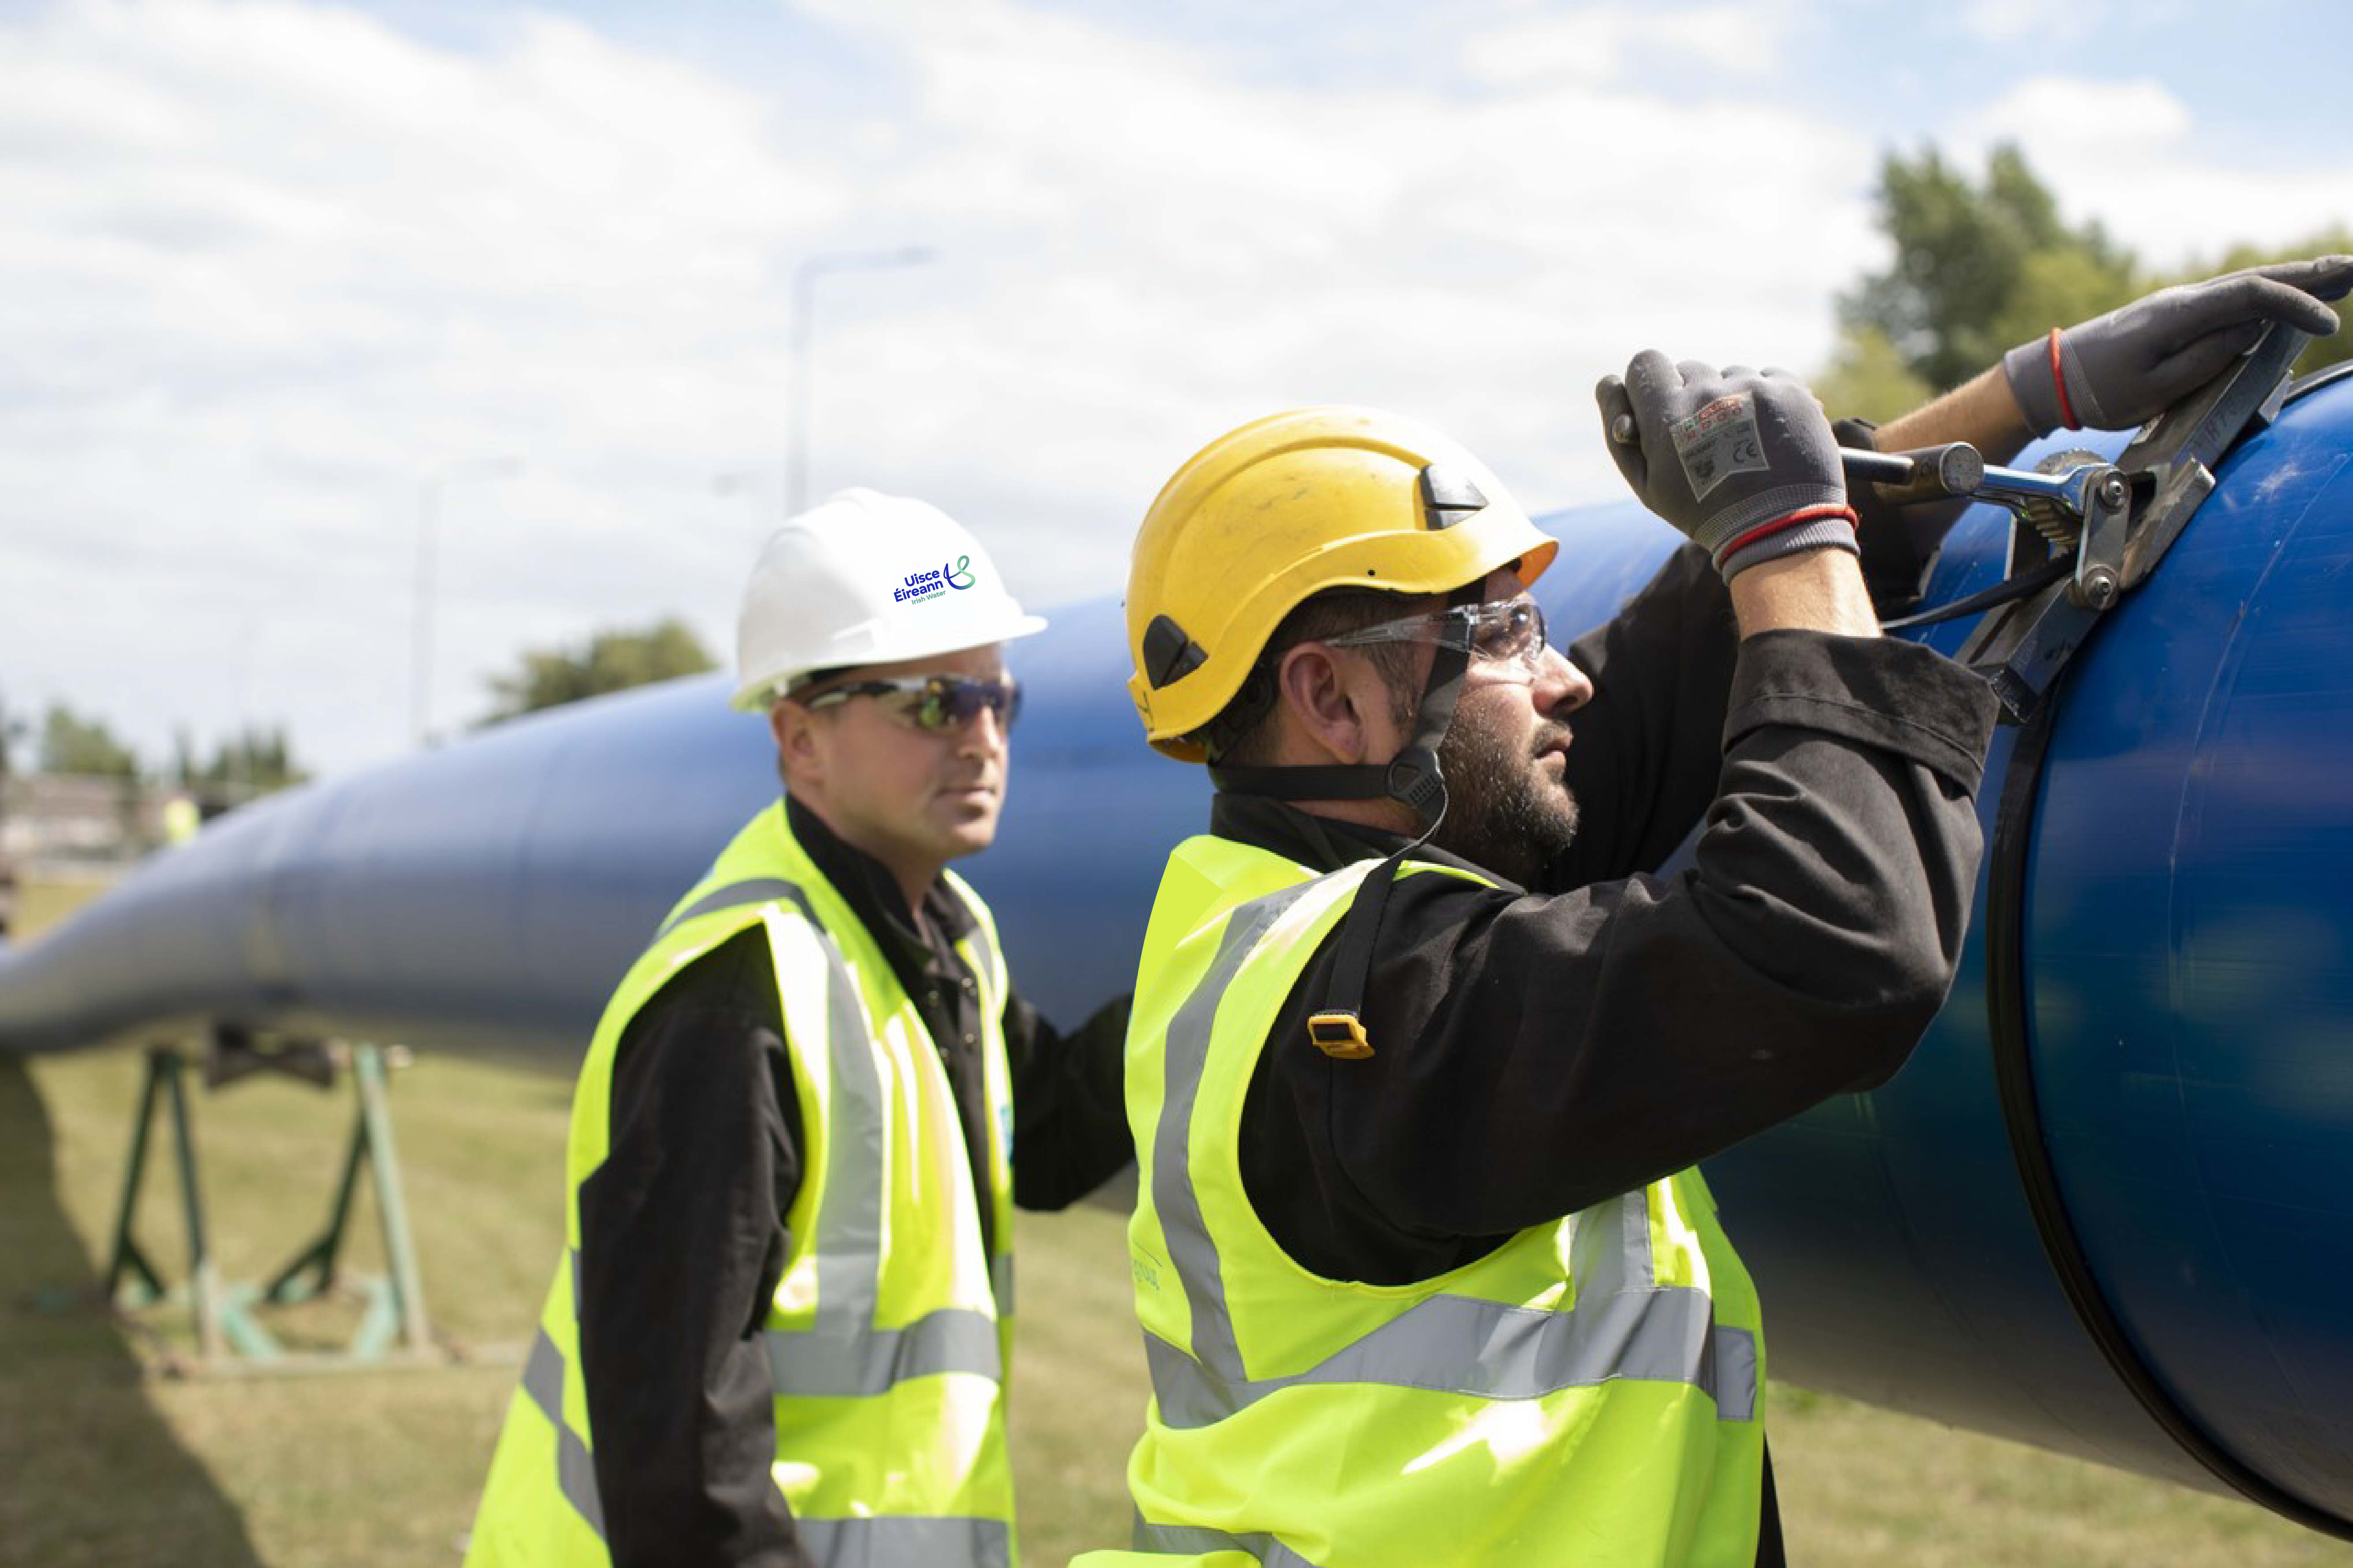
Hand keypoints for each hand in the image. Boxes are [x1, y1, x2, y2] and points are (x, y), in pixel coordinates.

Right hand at [1596, 355, 1857, 580]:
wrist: (1777, 529)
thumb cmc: (1702, 511)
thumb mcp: (1646, 483)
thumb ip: (1618, 431)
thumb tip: (1608, 382)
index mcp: (1665, 414)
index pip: (1645, 363)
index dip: (1649, 387)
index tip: (1660, 412)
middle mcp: (1707, 391)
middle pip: (1688, 369)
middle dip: (1690, 397)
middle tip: (1705, 439)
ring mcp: (1752, 387)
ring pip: (1729, 375)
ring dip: (1730, 399)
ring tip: (1741, 442)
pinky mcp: (1789, 389)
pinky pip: (1768, 377)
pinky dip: (1766, 399)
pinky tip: (1769, 434)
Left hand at [2002, 256, 2352, 435]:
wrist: (2051, 377)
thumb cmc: (2098, 389)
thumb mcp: (2154, 386)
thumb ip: (2206, 357)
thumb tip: (2251, 330)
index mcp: (2179, 314)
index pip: (2251, 297)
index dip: (2295, 305)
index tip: (2329, 324)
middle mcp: (2183, 299)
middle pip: (2258, 279)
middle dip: (2312, 274)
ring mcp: (2180, 304)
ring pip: (2248, 285)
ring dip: (2296, 279)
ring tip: (2341, 275)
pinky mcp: (2176, 315)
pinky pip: (2231, 297)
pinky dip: (2267, 292)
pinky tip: (2287, 296)